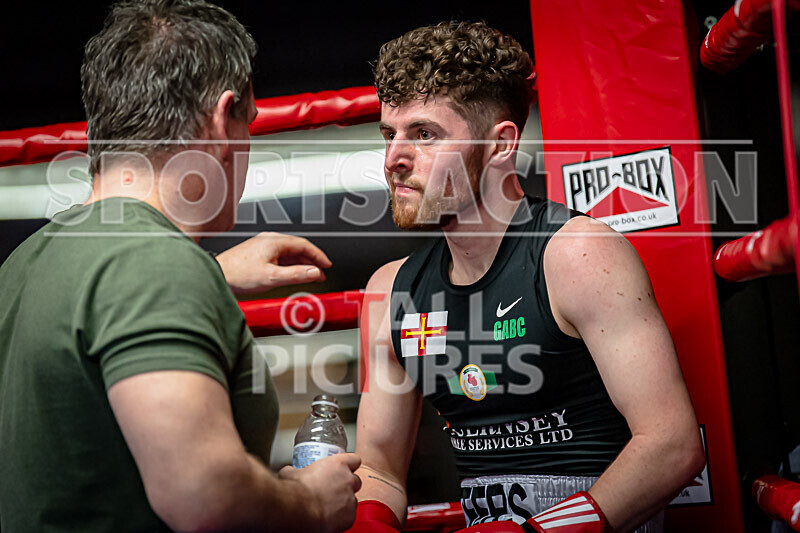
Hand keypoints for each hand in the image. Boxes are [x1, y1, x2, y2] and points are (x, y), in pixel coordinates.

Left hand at [215, 232, 331, 295]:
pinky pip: (279, 257)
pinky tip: (292, 274)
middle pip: (297, 248)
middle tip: (321, 272)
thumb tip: (315, 272)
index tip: (327, 265)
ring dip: (301, 263)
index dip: (318, 255)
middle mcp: (269, 240)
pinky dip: (290, 265)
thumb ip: (296, 274)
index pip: (304, 244)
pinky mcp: (257, 254)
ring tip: (309, 275)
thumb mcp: (272, 277)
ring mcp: (262, 246)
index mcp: (274, 241)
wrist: (217, 275)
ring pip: (288, 253)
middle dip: (311, 260)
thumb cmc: (237, 274)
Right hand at [279, 453, 361, 532]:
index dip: (350, 465)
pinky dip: (341, 518)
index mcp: (338, 465)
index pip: (354, 460)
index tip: (344, 469)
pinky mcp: (349, 517)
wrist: (297, 511)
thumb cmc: (295, 491)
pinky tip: (330, 518)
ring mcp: (350, 499)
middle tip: (334, 491)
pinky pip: (349, 516)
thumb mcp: (290, 474)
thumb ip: (294, 471)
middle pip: (356, 481)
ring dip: (344, 502)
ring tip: (329, 507)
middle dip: (347, 485)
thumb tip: (289, 471)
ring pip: (353, 500)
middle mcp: (348, 480)